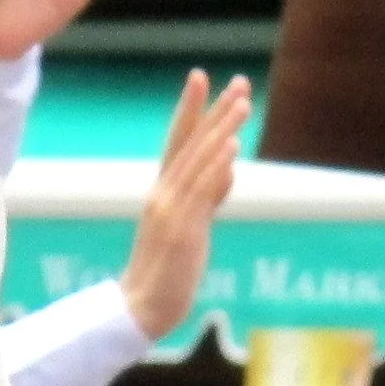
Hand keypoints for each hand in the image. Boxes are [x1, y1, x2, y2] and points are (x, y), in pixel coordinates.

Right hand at [121, 69, 247, 340]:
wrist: (143, 308)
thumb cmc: (167, 272)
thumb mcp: (192, 227)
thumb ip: (210, 197)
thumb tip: (229, 172)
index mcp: (164, 192)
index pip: (178, 141)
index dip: (191, 109)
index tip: (201, 77)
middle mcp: (164, 193)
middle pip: (191, 143)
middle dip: (215, 110)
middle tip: (238, 81)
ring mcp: (172, 210)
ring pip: (199, 161)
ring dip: (222, 129)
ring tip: (242, 102)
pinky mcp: (182, 229)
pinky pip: (201, 192)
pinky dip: (216, 166)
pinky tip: (231, 145)